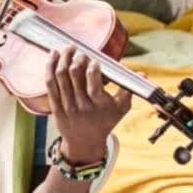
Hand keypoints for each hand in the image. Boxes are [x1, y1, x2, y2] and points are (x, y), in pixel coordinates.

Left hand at [46, 46, 132, 164]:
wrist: (84, 143)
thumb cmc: (104, 122)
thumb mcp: (120, 110)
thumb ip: (128, 90)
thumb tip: (142, 74)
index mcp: (99, 106)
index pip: (93, 83)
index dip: (92, 68)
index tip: (95, 59)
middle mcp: (81, 105)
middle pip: (74, 75)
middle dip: (77, 58)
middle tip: (79, 51)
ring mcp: (66, 106)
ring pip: (60, 77)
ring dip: (63, 59)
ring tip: (67, 48)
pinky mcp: (55, 106)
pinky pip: (50, 84)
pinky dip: (50, 68)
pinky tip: (53, 56)